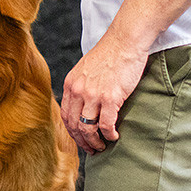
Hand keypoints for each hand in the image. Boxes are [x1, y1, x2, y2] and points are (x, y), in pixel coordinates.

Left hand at [61, 30, 147, 153]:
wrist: (125, 41)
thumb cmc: (110, 55)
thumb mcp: (85, 69)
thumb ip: (81, 87)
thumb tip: (82, 106)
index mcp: (70, 84)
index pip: (66, 116)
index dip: (72, 132)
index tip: (80, 139)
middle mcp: (78, 91)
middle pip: (74, 125)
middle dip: (82, 141)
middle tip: (91, 149)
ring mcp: (93, 95)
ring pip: (88, 128)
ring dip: (95, 141)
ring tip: (102, 146)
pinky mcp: (110, 97)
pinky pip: (106, 124)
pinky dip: (109, 134)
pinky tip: (114, 136)